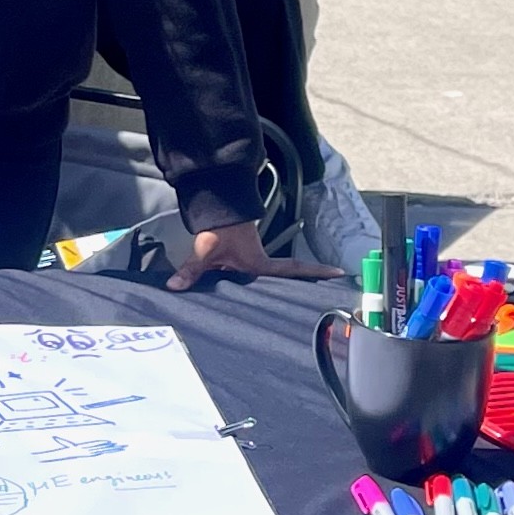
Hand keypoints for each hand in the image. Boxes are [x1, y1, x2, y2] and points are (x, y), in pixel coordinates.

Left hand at [166, 220, 343, 291]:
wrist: (215, 211)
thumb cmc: (218, 229)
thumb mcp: (206, 251)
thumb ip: (191, 270)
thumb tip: (175, 286)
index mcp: (259, 264)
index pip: (292, 270)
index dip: (315, 272)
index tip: (338, 272)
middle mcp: (262, 265)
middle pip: (291, 277)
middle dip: (309, 283)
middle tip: (331, 293)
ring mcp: (255, 262)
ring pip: (277, 277)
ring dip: (291, 285)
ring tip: (310, 302)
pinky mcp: (245, 261)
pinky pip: (262, 276)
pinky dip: (269, 284)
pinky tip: (272, 298)